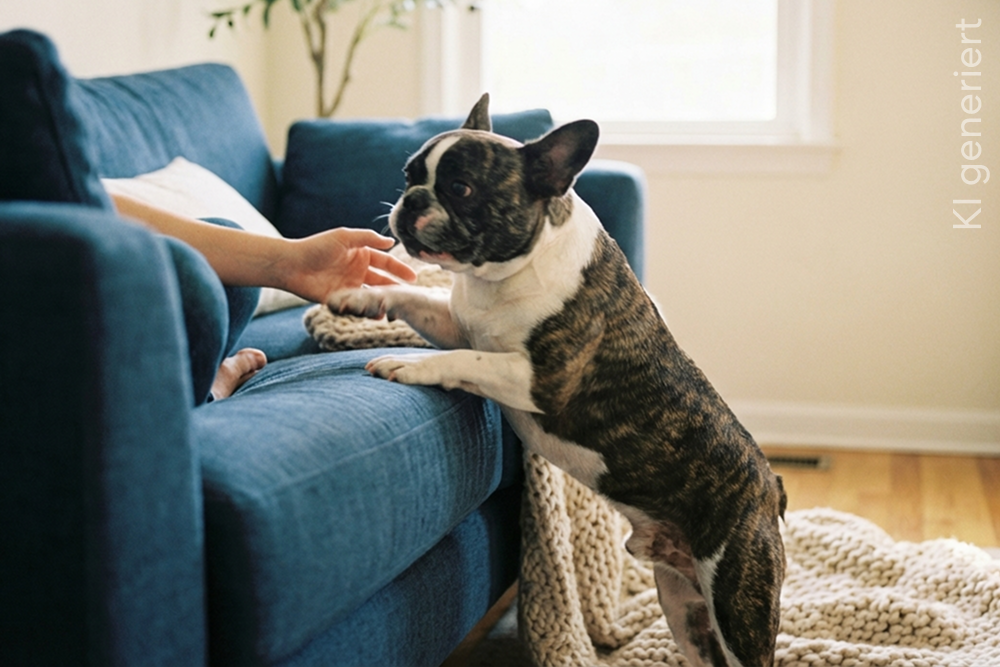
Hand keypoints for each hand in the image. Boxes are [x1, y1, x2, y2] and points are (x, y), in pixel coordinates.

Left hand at [280, 228, 416, 302]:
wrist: (292, 265)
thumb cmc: (316, 247)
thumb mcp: (344, 237)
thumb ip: (367, 238)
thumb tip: (391, 242)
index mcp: (361, 254)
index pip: (386, 261)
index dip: (400, 269)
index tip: (413, 278)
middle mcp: (358, 270)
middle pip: (383, 280)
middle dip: (397, 287)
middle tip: (411, 296)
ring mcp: (350, 286)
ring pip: (373, 294)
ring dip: (385, 300)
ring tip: (397, 307)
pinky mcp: (342, 299)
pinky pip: (359, 306)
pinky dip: (369, 311)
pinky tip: (379, 314)